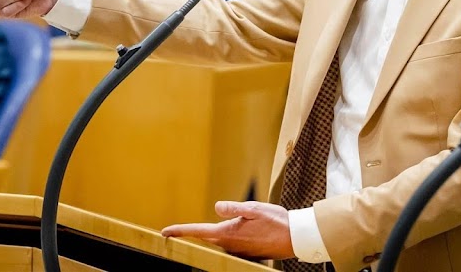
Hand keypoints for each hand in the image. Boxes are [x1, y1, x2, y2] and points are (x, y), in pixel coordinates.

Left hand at [162, 201, 294, 260]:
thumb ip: (233, 208)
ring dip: (216, 233)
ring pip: (220, 240)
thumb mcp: (253, 209)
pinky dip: (229, 237)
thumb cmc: (276, 221)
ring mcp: (238, 250)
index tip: (164, 232)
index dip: (181, 231)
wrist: (295, 237)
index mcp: (228, 233)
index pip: (199, 231)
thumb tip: (216, 207)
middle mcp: (230, 245)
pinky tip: (241, 231)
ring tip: (218, 226)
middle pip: (207, 237)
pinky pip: (231, 244)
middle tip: (175, 231)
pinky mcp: (246, 252)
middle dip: (193, 233)